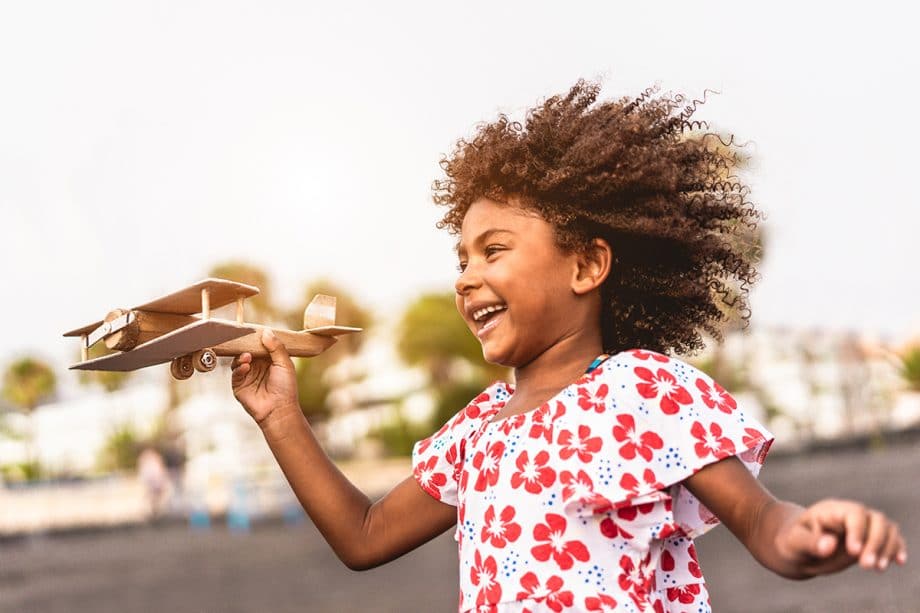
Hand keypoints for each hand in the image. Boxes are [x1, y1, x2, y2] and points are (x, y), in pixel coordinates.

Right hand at [231, 328, 299, 424]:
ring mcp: (247, 375)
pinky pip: (235, 373)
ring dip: (241, 357)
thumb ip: (276, 347)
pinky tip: (246, 367)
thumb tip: (266, 331)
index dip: (255, 338)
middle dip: (245, 346)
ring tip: (247, 357)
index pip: (258, 345)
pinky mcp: (239, 385)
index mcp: (268, 360)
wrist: (279, 409)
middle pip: (246, 351)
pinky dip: (239, 368)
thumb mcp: (284, 363)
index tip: (252, 330)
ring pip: (238, 360)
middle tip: (244, 340)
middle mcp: (256, 366)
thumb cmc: (286, 387)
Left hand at [776, 498, 906, 575]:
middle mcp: (850, 515)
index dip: (859, 531)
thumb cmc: (791, 542)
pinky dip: (896, 549)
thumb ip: (810, 543)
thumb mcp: (794, 542)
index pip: (854, 514)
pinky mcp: (869, 540)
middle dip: (876, 542)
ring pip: (887, 528)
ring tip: (877, 568)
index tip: (854, 552)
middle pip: (876, 519)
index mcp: (831, 511)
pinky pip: (890, 539)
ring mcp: (862, 527)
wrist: (797, 548)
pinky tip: (898, 562)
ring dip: (888, 548)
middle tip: (866, 566)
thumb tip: (830, 544)